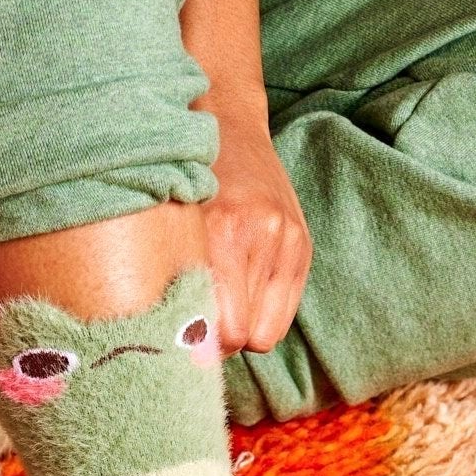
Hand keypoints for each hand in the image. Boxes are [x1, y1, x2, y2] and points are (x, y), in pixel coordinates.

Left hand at [201, 95, 310, 357]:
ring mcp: (289, 241)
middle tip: (199, 320)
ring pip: (268, 332)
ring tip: (222, 301)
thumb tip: (184, 348)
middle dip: (222, 340)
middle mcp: (263, 237)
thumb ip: (180, 281)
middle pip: (247, 337)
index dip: (203, 344)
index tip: (184, 336)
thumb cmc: (187, 179)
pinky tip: (244, 290)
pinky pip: (284, 313)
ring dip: (243, 327)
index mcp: (224, 232)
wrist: (228, 126)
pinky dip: (262, 312)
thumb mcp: (172, 226)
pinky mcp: (303, 245)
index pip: (226, 330)